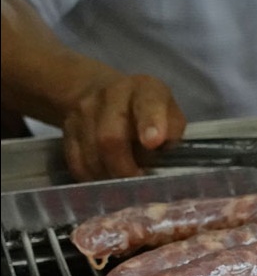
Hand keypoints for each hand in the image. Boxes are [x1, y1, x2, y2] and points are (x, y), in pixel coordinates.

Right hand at [61, 74, 186, 181]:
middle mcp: (111, 95)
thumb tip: (161, 168)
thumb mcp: (171, 119)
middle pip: (110, 137)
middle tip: (137, 183)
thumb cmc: (150, 116)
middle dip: (124, 168)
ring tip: (123, 185)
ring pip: (91, 154)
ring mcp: (84, 110)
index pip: (147, 104)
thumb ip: (171, 139)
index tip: (153, 142)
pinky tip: (105, 181)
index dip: (150, 123)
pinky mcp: (67, 129)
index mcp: (146, 90)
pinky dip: (92, 178)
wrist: (108, 97)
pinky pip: (76, 161)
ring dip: (109, 176)